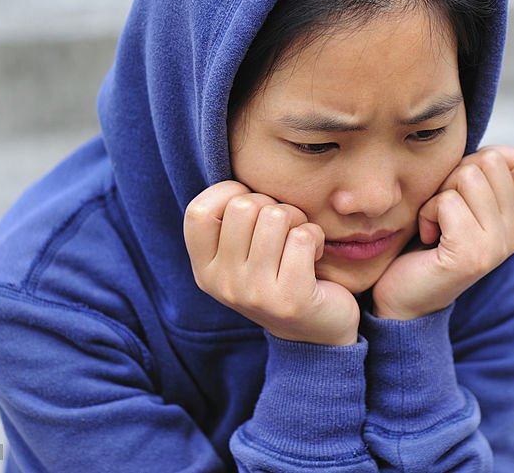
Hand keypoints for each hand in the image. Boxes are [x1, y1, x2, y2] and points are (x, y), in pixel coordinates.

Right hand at [183, 181, 359, 345]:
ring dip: (297, 220)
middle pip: (243, 206)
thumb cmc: (280, 277)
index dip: (229, 194)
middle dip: (272, 206)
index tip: (252, 208)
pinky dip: (315, 236)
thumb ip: (231, 223)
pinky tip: (314, 256)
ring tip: (299, 242)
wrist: (315, 336)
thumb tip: (237, 178)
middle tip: (284, 230)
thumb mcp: (244, 255)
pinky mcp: (289, 299)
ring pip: (275, 217)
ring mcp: (254, 294)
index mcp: (205, 270)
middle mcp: (222, 284)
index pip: (198, 211)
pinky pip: (302, 236)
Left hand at [371, 145, 513, 319]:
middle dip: (454, 176)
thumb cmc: (424, 242)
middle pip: (490, 160)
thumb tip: (492, 150)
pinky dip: (427, 213)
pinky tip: (427, 236)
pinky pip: (448, 202)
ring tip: (435, 223)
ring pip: (468, 176)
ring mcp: (498, 245)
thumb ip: (479, 175)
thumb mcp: (459, 201)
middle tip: (443, 209)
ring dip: (439, 194)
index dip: (482, 160)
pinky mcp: (472, 255)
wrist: (402, 298)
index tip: (461, 191)